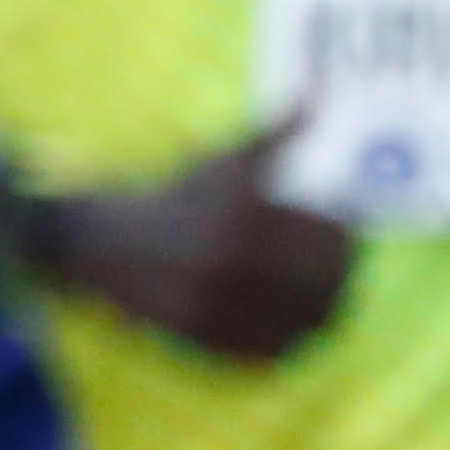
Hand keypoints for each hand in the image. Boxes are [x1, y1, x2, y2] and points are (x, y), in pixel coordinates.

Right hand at [25, 114, 354, 360]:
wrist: (102, 242)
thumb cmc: (172, 195)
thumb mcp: (223, 159)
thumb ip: (275, 132)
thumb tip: (318, 96)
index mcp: (244, 217)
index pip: (331, 242)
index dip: (348, 240)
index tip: (345, 233)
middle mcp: (232, 264)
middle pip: (324, 288)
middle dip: (340, 279)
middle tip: (338, 270)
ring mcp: (218, 306)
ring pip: (303, 326)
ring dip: (321, 314)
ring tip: (319, 300)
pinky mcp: (206, 340)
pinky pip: (270, 353)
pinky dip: (288, 342)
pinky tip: (287, 325)